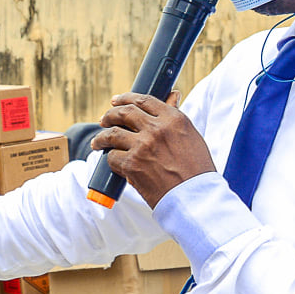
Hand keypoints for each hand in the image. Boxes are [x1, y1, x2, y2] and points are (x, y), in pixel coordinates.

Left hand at [90, 92, 214, 206]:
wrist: (194, 197)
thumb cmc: (196, 170)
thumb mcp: (191, 137)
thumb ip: (176, 118)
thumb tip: (172, 95)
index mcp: (173, 119)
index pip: (144, 100)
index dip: (126, 98)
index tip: (117, 101)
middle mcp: (156, 128)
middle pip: (124, 112)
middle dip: (110, 115)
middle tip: (103, 120)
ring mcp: (142, 146)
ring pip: (112, 134)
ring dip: (101, 137)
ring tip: (98, 142)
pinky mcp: (132, 165)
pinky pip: (113, 157)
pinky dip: (111, 160)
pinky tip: (112, 163)